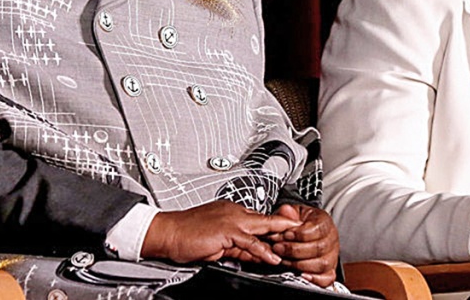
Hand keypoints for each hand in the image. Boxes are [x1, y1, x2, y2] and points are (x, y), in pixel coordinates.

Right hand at [141, 200, 300, 264]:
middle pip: (265, 219)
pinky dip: (262, 250)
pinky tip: (271, 257)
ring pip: (262, 227)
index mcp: (231, 211)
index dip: (274, 228)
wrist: (168, 232)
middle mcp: (234, 212)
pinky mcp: (226, 230)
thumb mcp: (217, 242)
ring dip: (279, 237)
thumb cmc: (186, 235)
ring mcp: (231, 219)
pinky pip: (249, 241)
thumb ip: (237, 246)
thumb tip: (253, 254)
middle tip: (301, 231)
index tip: (288, 233)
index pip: (258, 220)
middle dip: (285, 227)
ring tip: (293, 245)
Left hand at [266, 204, 339, 287]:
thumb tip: (286, 211)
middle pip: (319, 248)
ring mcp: (332, 256)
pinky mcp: (329, 270)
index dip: (300, 234)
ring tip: (283, 260)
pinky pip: (327, 278)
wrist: (304, 233)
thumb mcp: (293, 212)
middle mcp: (332, 239)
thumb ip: (288, 212)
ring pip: (322, 264)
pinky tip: (301, 275)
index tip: (285, 235)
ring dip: (299, 264)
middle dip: (295, 250)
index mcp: (325, 222)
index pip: (318, 229)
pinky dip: (315, 279)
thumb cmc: (300, 223)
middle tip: (278, 248)